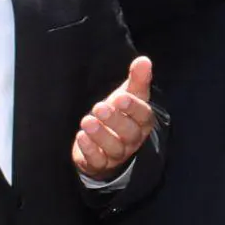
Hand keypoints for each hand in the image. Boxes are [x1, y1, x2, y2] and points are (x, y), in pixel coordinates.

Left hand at [72, 57, 154, 180]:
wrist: (104, 142)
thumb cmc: (120, 114)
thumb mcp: (128, 95)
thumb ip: (137, 79)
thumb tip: (144, 60)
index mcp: (142, 122)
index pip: (143, 116)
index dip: (133, 108)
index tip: (120, 97)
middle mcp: (133, 140)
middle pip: (130, 133)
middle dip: (115, 120)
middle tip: (99, 107)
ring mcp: (118, 154)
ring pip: (114, 148)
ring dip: (100, 135)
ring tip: (87, 121)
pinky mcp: (101, 164)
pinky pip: (98, 161)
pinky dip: (90, 150)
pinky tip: (81, 136)